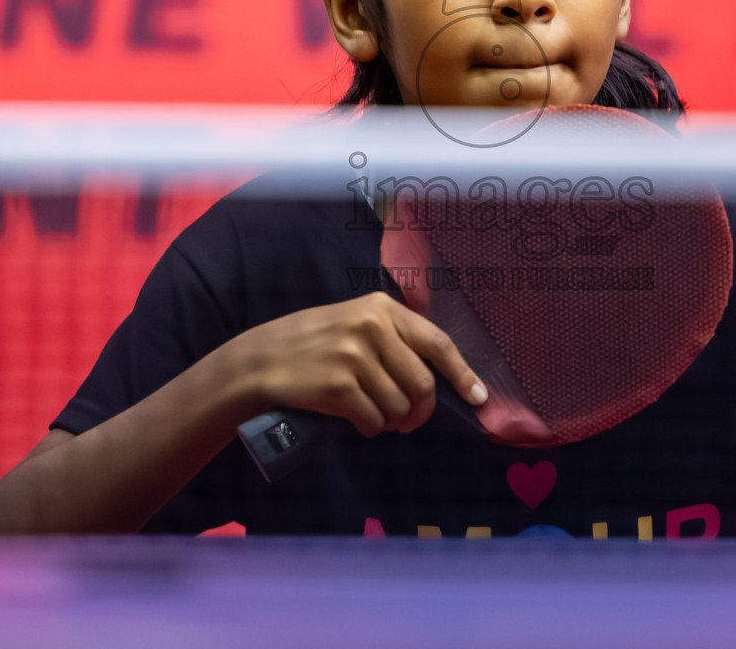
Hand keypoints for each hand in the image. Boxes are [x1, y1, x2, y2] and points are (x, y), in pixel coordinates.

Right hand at [230, 293, 487, 437]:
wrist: (256, 361)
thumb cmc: (308, 345)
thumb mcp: (352, 323)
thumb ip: (391, 338)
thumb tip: (435, 377)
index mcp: (381, 308)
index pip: (437, 343)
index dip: (463, 373)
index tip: (479, 397)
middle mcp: (372, 326)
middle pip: (423, 384)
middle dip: (420, 411)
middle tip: (407, 422)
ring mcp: (355, 356)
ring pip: (399, 407)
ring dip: (391, 422)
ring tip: (372, 416)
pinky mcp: (339, 386)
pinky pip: (373, 420)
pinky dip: (369, 428)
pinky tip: (354, 421)